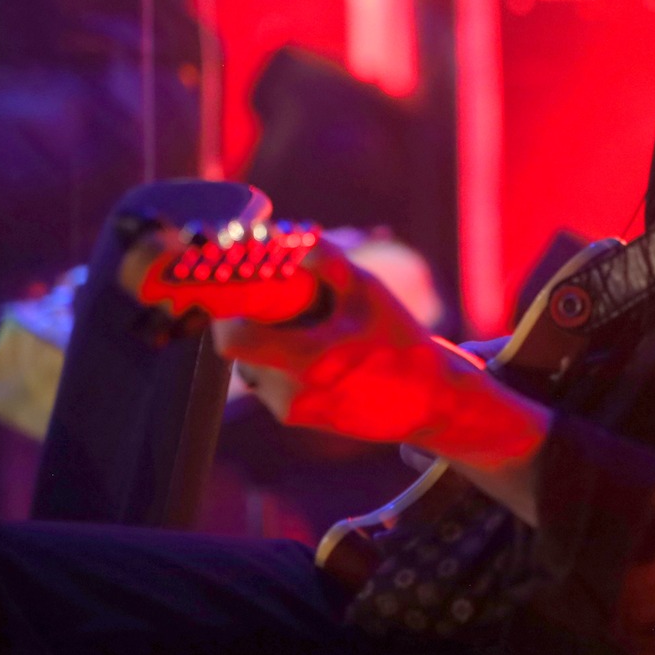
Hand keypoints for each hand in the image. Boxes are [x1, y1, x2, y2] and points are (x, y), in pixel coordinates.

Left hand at [212, 243, 487, 444]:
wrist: (430, 400)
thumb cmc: (401, 342)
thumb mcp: (370, 292)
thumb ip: (329, 261)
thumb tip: (290, 235)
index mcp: (307, 359)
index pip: (233, 338)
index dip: (225, 310)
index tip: (237, 289)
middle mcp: (292, 391)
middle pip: (241, 349)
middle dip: (254, 322)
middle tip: (277, 305)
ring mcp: (293, 410)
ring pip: (254, 365)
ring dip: (269, 344)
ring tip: (310, 331)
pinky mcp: (298, 420)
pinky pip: (271, 382)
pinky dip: (283, 363)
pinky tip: (320, 356)